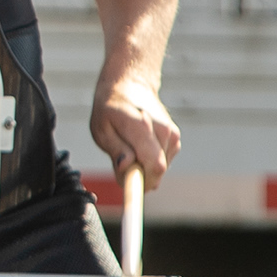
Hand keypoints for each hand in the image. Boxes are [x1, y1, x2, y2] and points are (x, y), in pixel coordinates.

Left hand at [90, 78, 179, 192]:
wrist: (129, 87)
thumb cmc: (110, 110)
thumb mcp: (102, 130)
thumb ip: (116, 150)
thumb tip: (127, 168)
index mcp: (142, 127)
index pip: (154, 166)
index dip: (144, 183)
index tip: (130, 190)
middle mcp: (162, 131)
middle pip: (157, 171)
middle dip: (139, 176)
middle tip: (120, 163)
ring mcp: (172, 135)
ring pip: (159, 169)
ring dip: (143, 167)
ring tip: (128, 147)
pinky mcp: (175, 140)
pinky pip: (162, 163)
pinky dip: (149, 161)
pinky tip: (139, 145)